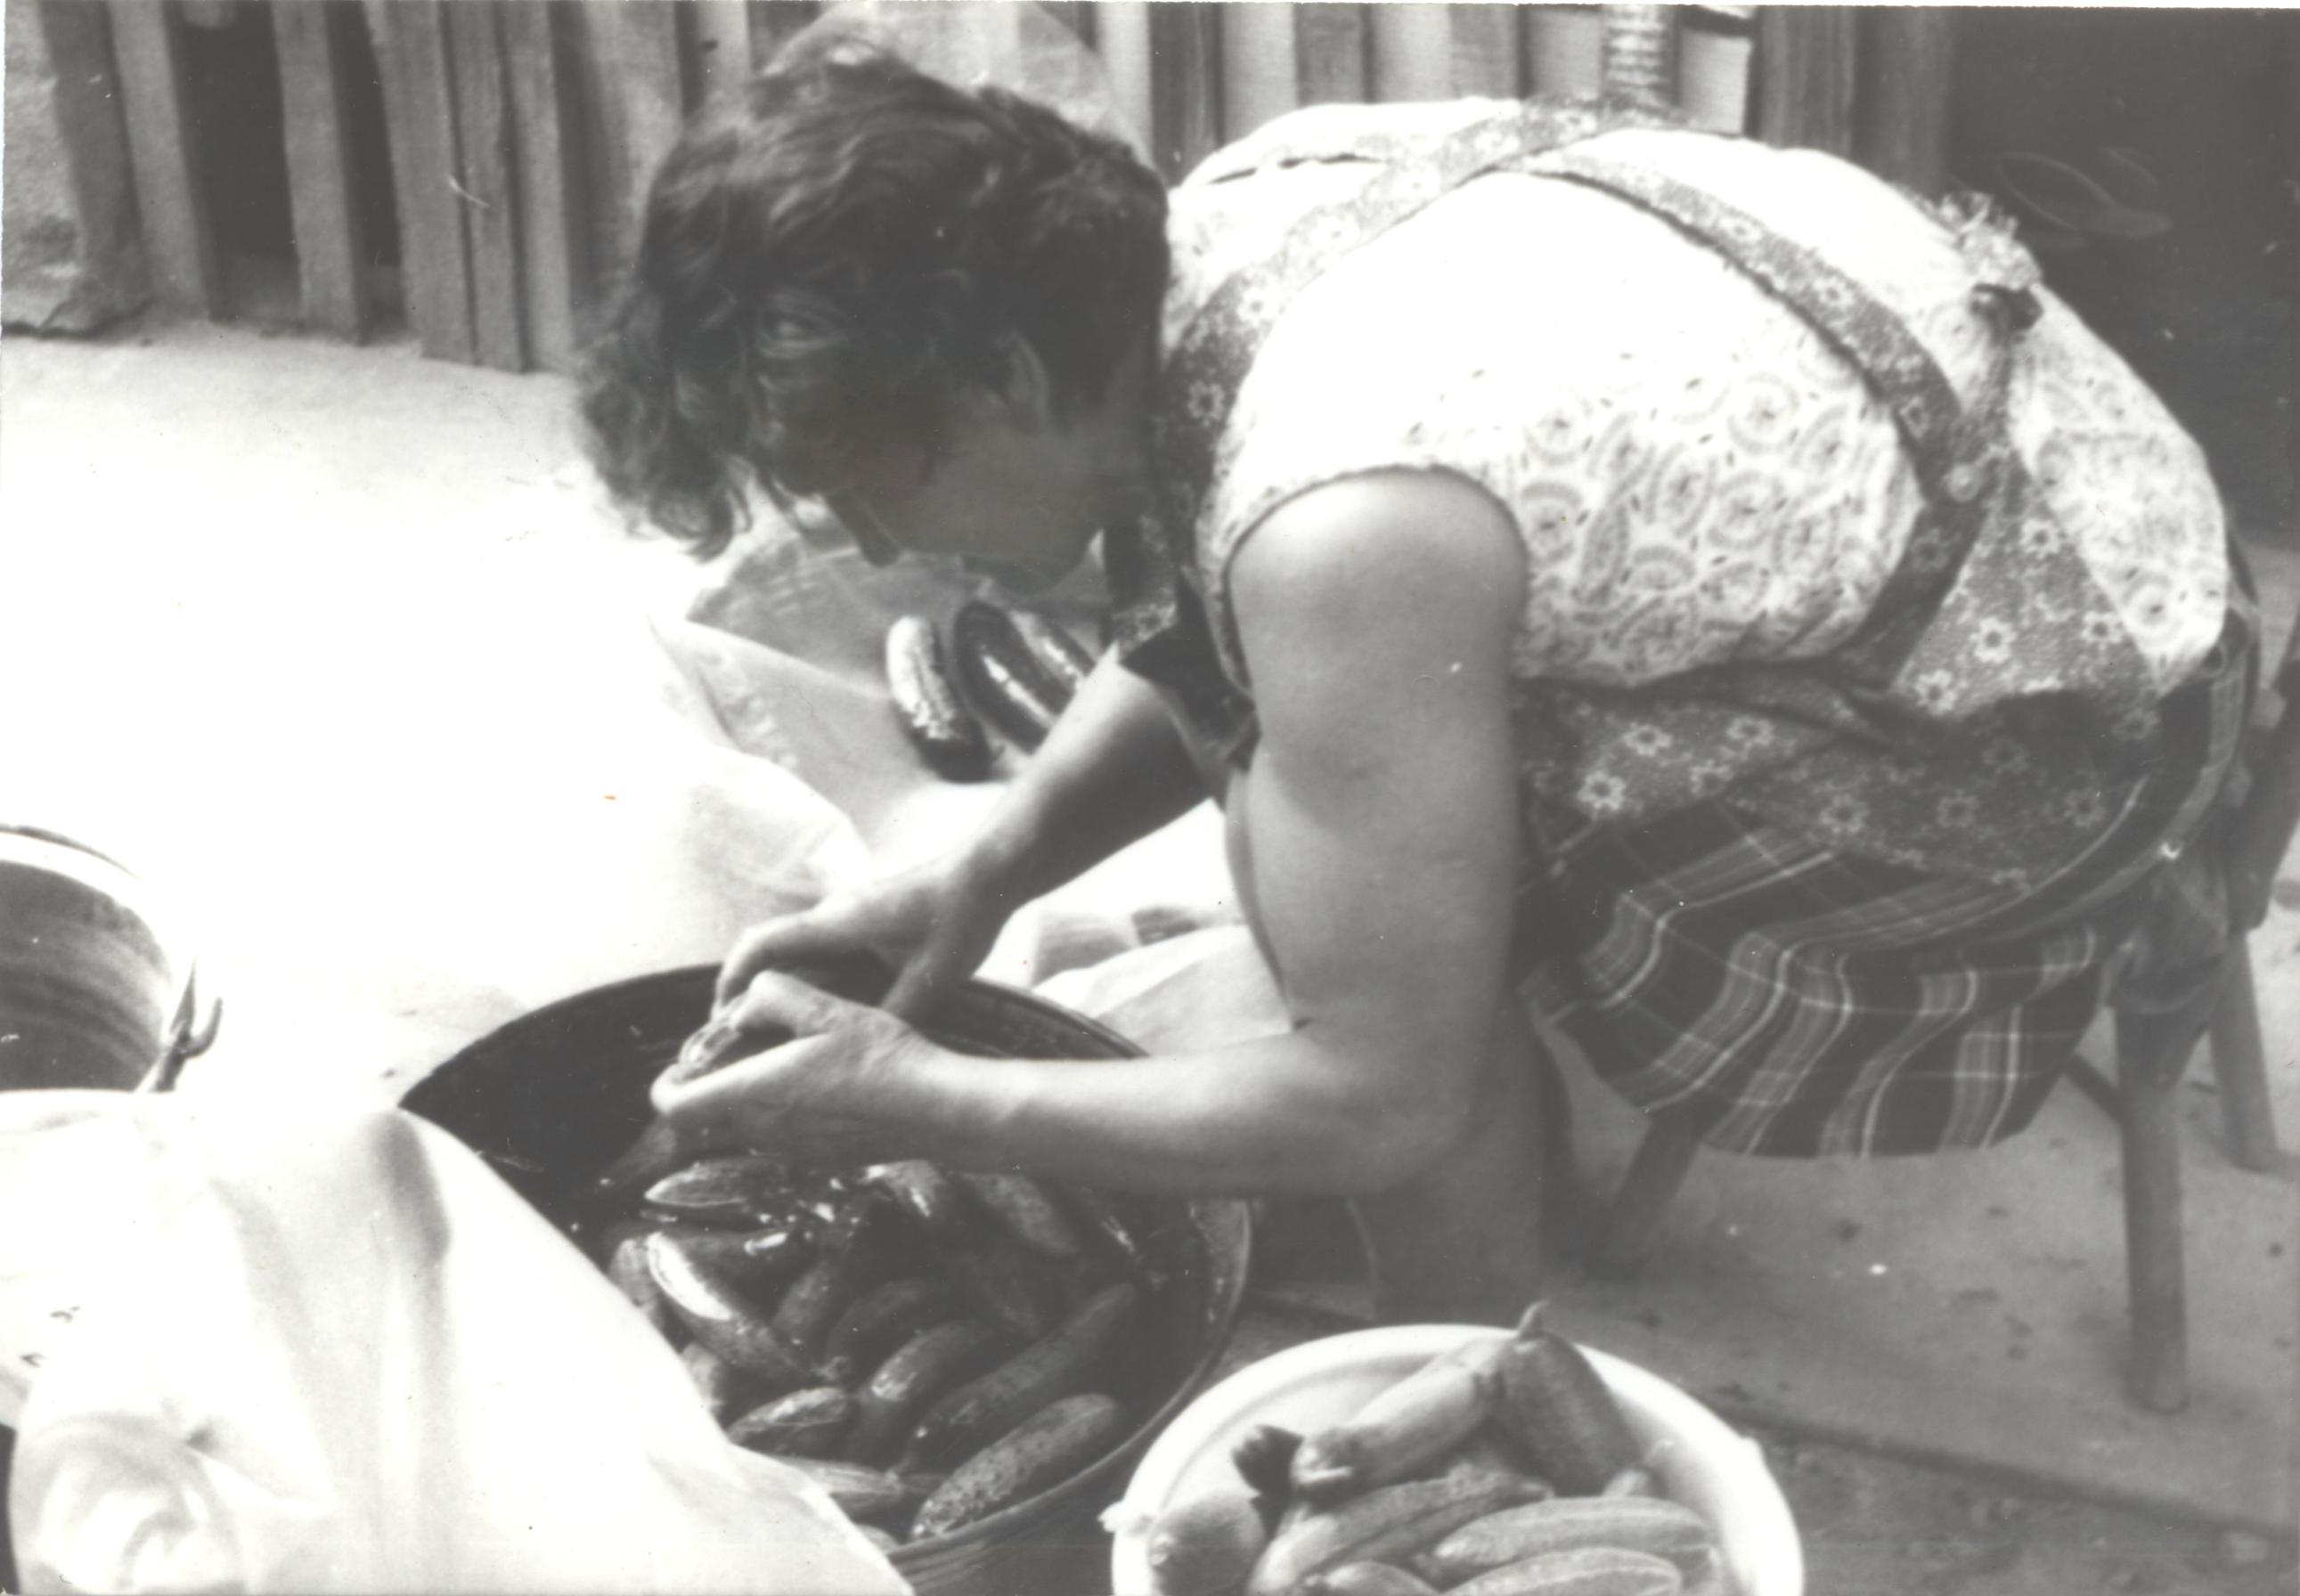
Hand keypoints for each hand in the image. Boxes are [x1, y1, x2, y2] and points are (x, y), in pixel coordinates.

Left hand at [656, 970, 944, 1166]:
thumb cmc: (884, 1058)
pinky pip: (780, 1138)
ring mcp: (793, 1151)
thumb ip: (772, 996)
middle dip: (708, 1088)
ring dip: (745, 1100)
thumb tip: (743, 1006)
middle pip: (707, 1121)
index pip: (675, 1109)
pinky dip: (781, 1113)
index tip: (681, 1066)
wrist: (937, 1110)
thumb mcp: (826, 1008)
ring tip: (779, 1061)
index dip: (666, 1086)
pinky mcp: (820, 1159)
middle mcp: (766, 1132)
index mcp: (756, 1094)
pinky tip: (819, 1084)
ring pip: (744, 1129)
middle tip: (732, 1052)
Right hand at [715, 855, 1014, 1019]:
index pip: (762, 944)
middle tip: (736, 1032)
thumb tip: (858, 1050)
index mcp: (837, 923)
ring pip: (793, 947)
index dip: (732, 977)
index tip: (719, 1014)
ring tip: (769, 1028)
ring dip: (776, 980)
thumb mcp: (930, 979)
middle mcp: (833, 914)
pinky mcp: (864, 918)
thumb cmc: (960, 918)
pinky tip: (816, 1007)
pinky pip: (819, 946)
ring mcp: (848, 913)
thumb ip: (892, 1014)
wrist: (986, 873)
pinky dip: (804, 974)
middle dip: (744, 985)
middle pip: (768, 945)